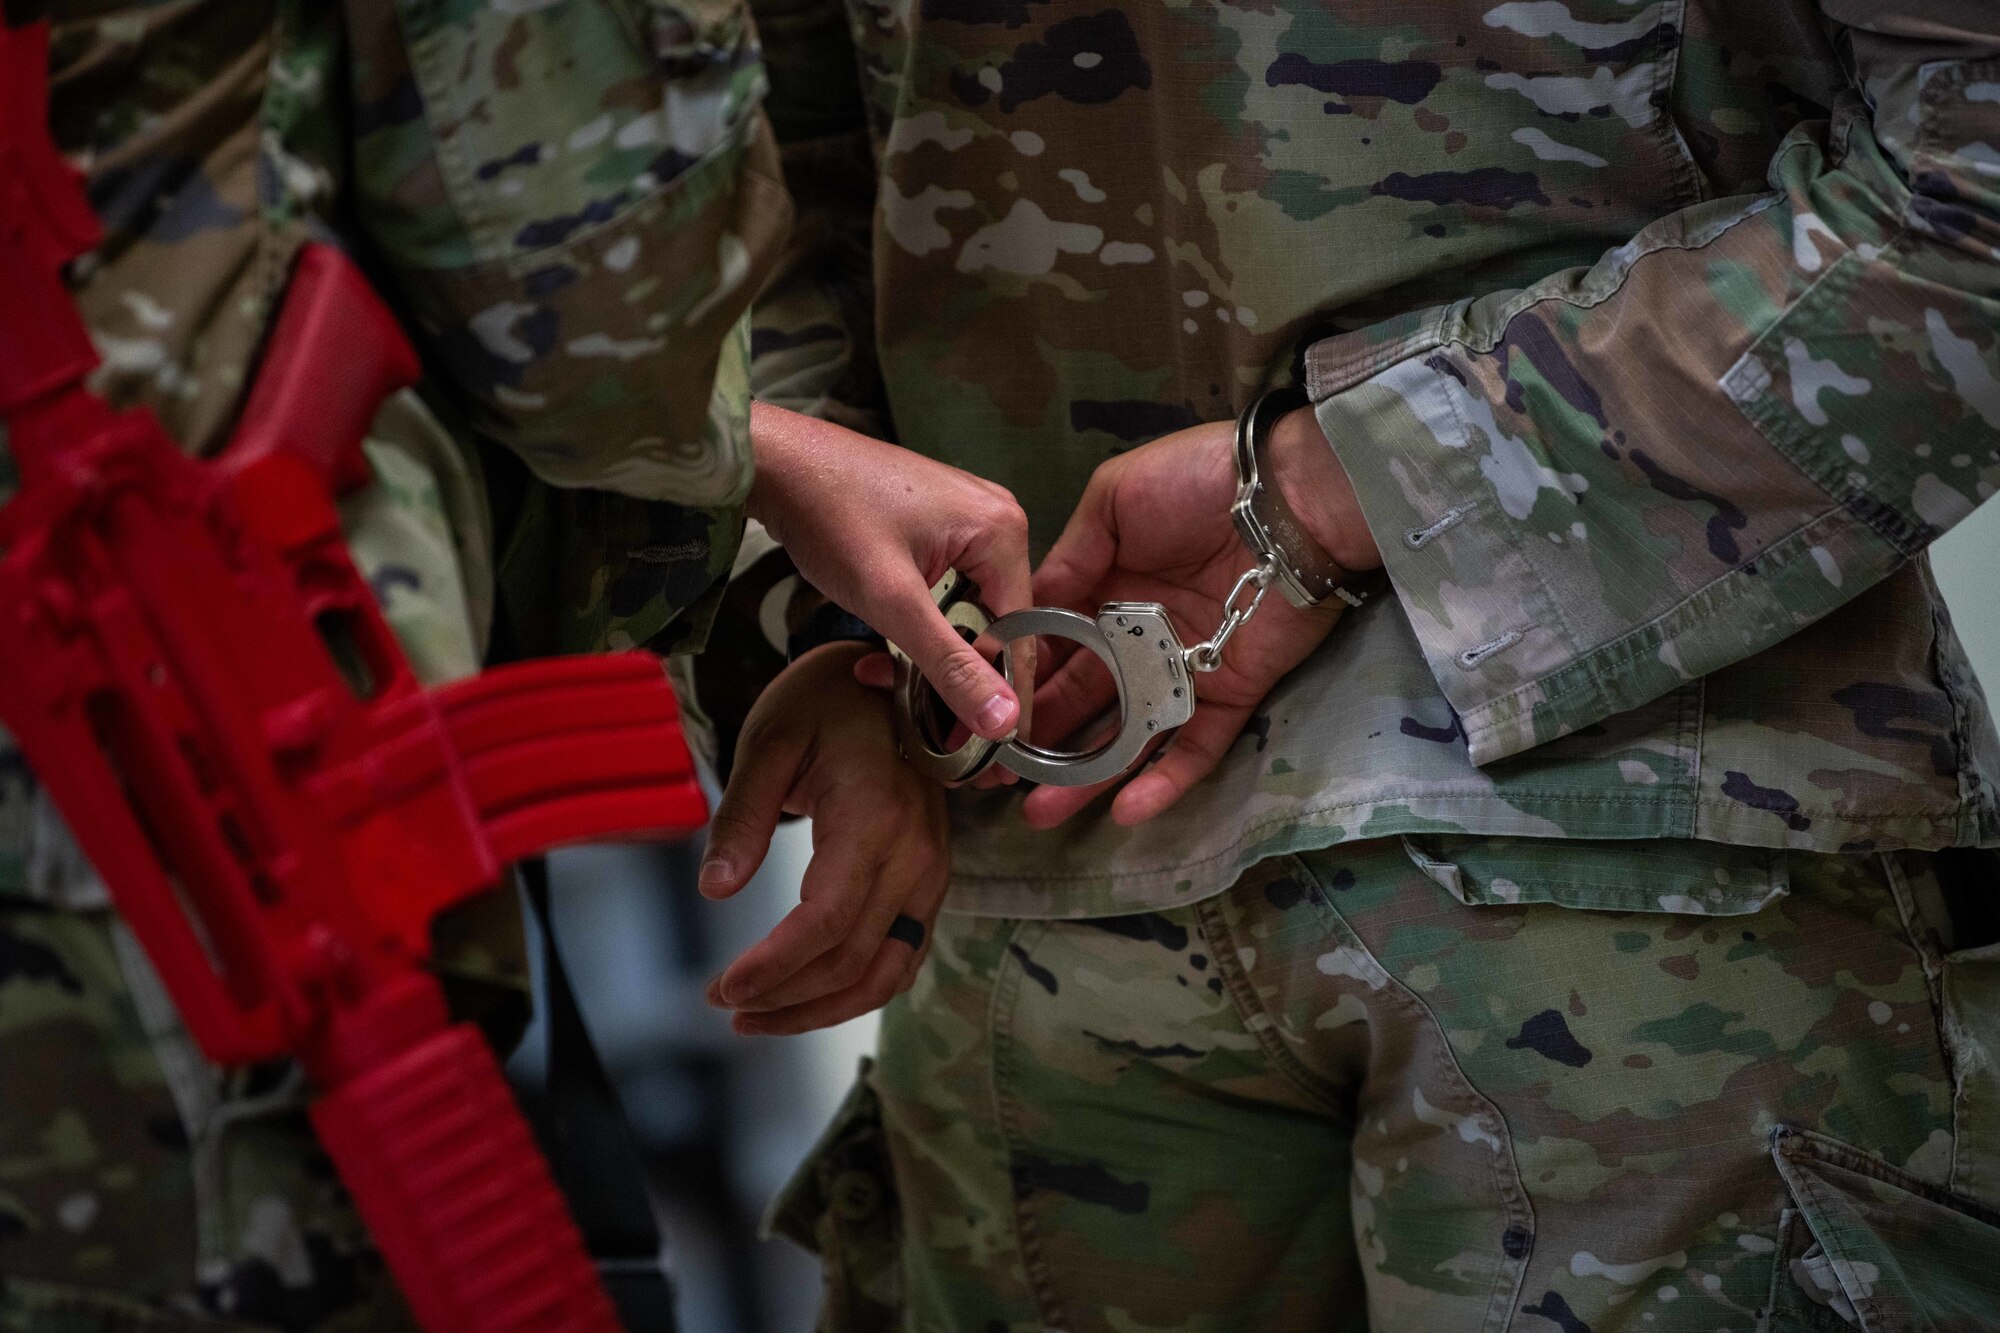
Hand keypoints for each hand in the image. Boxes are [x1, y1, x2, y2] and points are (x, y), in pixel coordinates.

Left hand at [698, 642, 948, 1034]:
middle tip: (721, 1001)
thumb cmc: (825, 701)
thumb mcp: (769, 743)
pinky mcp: (932, 882)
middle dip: (784, 996)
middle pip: (854, 960)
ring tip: (755, 1015)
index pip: (828, 921)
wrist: (894, 676)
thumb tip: (715, 891)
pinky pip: (902, 957)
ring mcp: (933, 873)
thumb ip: (742, 820)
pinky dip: (854, 988)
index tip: (724, 989)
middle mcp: (916, 855)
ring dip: (820, 1008)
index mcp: (875, 818)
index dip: (775, 968)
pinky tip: (805, 996)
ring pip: (885, 973)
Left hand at [748, 402, 1030, 740]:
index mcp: (1003, 530)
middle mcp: (997, 519)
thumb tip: (1003, 722)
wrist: (775, 461)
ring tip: (882, 672)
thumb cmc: (829, 515)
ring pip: (966, 610)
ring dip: (929, 649)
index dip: (999, 692)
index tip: (979, 743)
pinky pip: (946, 589)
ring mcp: (967, 518)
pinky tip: (883, 643)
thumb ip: (950, 665)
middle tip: (920, 714)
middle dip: (954, 670)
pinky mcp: (938, 524)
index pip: (1021, 634)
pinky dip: (918, 622)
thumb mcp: (892, 602)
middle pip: (995, 623)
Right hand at [1022, 406, 1378, 826]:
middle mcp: (1140, 637)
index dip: (1019, 680)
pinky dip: (1162, 781)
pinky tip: (1121, 810)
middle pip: (1082, 700)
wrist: (1289, 497)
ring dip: (1086, 776)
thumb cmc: (1196, 483)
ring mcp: (1184, 671)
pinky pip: (1193, 748)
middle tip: (996, 780)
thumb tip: (1027, 606)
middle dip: (1039, 740)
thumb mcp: (1114, 499)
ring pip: (1128, 736)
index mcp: (1108, 590)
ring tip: (1039, 812)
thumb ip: (1070, 556)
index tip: (979, 712)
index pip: (1055, 647)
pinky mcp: (1230, 695)